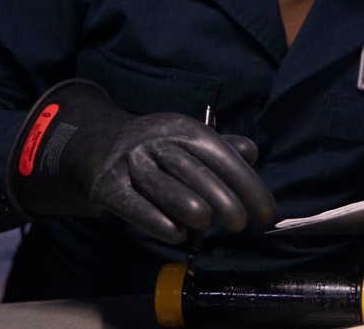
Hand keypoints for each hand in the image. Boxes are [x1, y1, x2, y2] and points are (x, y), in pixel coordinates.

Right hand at [6, 79, 275, 242]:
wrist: (97, 146)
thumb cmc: (157, 150)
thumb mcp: (188, 141)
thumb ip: (221, 150)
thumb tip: (252, 153)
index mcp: (182, 129)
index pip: (220, 155)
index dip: (247, 183)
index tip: (266, 212)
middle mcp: (156, 141)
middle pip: (192, 170)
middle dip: (221, 198)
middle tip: (240, 223)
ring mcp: (129, 162)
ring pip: (162, 185)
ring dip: (188, 205)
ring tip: (208, 224)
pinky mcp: (106, 185)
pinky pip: (132, 204)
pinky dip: (155, 220)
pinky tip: (176, 235)